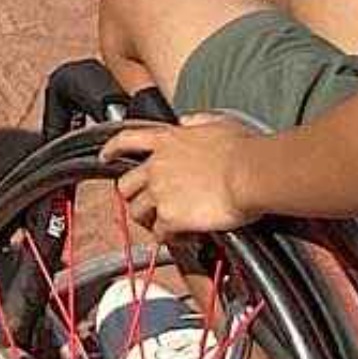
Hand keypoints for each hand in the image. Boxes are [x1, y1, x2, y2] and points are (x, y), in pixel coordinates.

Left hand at [110, 114, 272, 240]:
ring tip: (166, 226)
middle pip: (126, 185)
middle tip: (145, 205)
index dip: (111, 149)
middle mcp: (157, 165)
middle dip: (133, 196)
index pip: (126, 140)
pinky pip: (159, 233)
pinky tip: (183, 238)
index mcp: (167, 140)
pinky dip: (168, 238)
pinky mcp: (170, 216)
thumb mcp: (217, 123)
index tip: (106, 155)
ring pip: (138, 212)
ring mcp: (160, 192)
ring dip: (149, 220)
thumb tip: (188, 120)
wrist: (251, 173)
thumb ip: (197, 121)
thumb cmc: (243, 149)